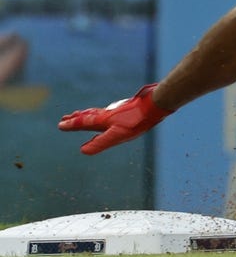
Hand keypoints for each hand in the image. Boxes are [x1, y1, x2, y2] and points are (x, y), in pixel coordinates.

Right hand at [58, 84, 173, 154]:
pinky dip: (101, 113)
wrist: (153, 105)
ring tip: (81, 114)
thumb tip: (83, 151)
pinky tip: (109, 114)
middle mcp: (107, 114)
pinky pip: (109, 111)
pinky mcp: (126, 109)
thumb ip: (100, 143)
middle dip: (77, 118)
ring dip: (87, 114)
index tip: (60, 125)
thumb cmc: (136, 121)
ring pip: (98, 112)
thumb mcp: (117, 135)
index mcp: (103, 120)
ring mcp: (117, 111)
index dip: (72, 125)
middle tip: (65, 117)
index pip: (83, 123)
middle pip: (88, 116)